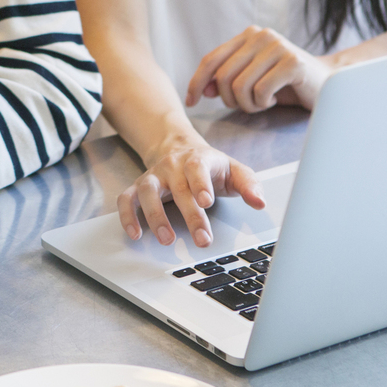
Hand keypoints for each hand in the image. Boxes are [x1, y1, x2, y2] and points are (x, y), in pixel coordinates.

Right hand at [118, 135, 263, 247]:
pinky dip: (127, 216)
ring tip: (166, 239)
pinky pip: (127, 199)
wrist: (179, 148)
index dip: (201, 184)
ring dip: (155, 216)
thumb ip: (248, 184)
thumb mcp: (233, 169)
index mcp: (197, 159)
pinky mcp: (138, 186)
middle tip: (202, 239)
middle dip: (190, 216)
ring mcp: (154, 176)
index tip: (206, 201)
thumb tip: (260, 202)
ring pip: (148, 191)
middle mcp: (172, 166)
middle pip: (179, 189)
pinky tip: (135, 234)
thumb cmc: (209, 166)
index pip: (197, 169)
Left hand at [186, 26, 333, 113]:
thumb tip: (204, 89)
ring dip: (249, 105)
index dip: (197, 82)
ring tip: (263, 102)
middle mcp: (260, 36)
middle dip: (230, 100)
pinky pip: (261, 91)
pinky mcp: (292, 62)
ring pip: (240, 86)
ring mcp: (278, 46)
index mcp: (247, 36)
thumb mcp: (251, 81)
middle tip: (249, 105)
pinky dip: (263, 103)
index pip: (211, 59)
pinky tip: (275, 100)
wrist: (327, 84)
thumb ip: (227, 81)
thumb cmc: (286, 85)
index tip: (192, 102)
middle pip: (224, 77)